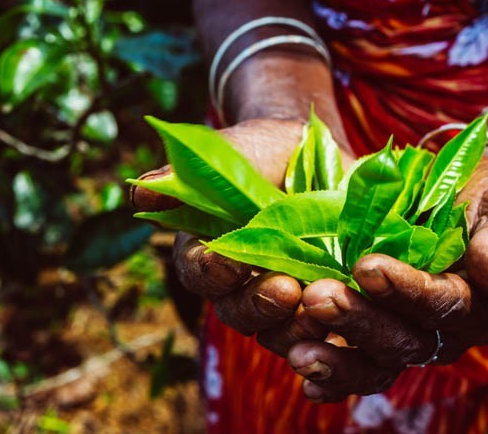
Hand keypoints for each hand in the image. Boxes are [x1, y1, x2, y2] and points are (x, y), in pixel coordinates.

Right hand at [132, 118, 349, 345]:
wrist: (311, 152)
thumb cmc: (260, 154)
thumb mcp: (229, 154)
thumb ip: (190, 173)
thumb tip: (139, 191)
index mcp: (209, 253)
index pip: (201, 272)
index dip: (213, 271)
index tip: (229, 260)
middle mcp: (242, 285)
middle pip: (240, 311)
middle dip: (260, 304)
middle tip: (286, 289)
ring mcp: (284, 298)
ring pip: (281, 331)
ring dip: (298, 326)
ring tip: (321, 307)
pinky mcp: (326, 302)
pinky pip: (325, 333)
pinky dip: (334, 334)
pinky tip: (347, 325)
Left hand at [286, 154, 487, 402]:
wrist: (456, 192)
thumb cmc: (483, 194)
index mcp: (481, 303)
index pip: (444, 304)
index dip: (407, 289)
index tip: (367, 266)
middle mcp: (446, 332)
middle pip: (403, 340)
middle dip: (360, 321)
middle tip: (318, 297)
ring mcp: (409, 338)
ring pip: (376, 362)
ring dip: (337, 359)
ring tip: (299, 351)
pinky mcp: (378, 337)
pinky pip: (357, 366)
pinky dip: (332, 377)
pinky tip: (305, 378)